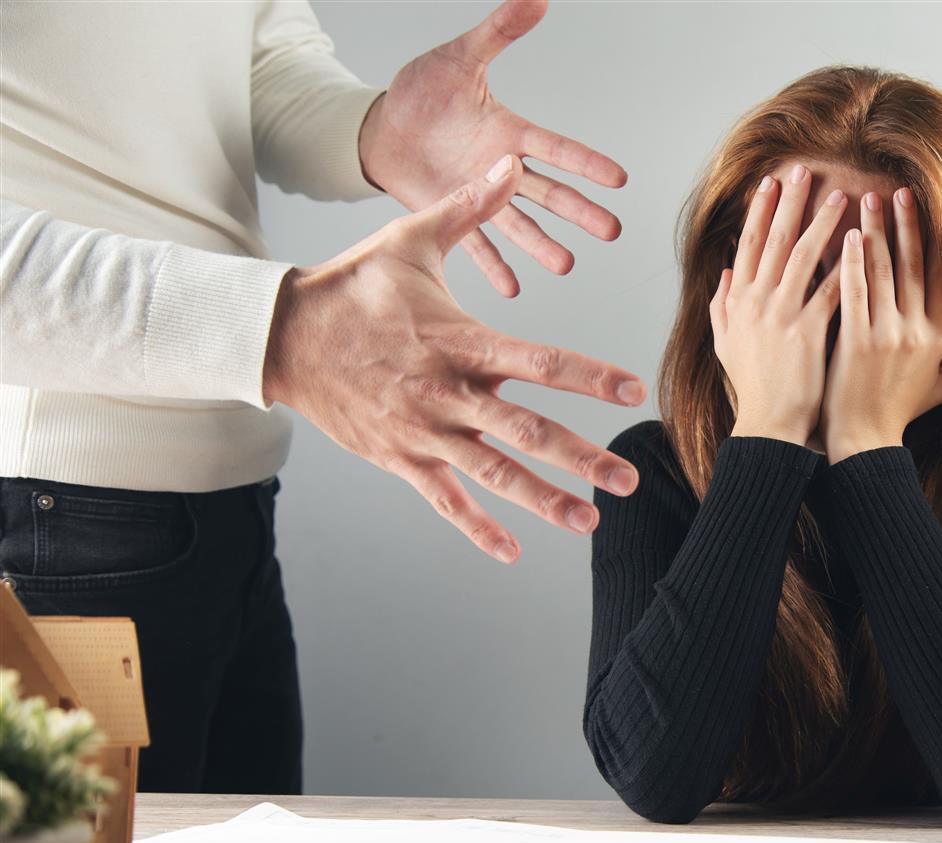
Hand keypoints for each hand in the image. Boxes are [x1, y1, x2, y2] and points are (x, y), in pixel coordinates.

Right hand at [263, 156, 644, 561]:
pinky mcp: (399, 458)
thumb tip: (509, 163)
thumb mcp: (410, 239)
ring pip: (492, 473)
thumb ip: (469, 208)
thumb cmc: (350, 287)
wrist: (280, 336)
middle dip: (581, 457)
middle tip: (627, 478)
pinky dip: (477, 527)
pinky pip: (443, 500)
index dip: (588, 376)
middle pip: (526, 430)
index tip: (632, 390)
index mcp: (460, 341)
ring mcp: (423, 431)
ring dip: (543, 500)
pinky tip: (512, 551)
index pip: (539, 360)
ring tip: (589, 520)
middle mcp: (448, 392)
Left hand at [358, 0, 626, 296]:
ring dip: (542, 245)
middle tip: (611, 231)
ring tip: (566, 264)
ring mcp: (478, 196)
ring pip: (518, 223)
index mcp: (508, 132)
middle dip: (579, 212)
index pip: (555, 148)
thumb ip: (499, 31)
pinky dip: (493, 266)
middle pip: (548, 193)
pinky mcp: (451, 215)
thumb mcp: (459, 57)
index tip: (618, 179)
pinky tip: (514, 286)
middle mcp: (500, 169)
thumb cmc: (422, 90)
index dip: (586, 162)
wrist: (382, 127)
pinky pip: (475, 245)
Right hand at [711, 166, 846, 445]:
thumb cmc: (752, 388)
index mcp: (738, 302)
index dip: (760, 210)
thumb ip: (722, 305)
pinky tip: (861, 244)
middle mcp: (757, 302)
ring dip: (823, 223)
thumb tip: (726, 272)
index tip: (771, 182)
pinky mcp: (808, 333)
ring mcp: (782, 316)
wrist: (768, 427)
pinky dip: (844, 266)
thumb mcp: (725, 344)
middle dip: (790, 202)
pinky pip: (830, 290)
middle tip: (804, 170)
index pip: (749, 245)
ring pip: (805, 257)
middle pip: (775, 241)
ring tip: (843, 197)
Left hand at [822, 189, 941, 463]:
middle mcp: (916, 331)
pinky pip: (854, 293)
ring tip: (868, 199)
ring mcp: (886, 335)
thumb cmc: (897, 413)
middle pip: (915, 266)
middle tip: (901, 190)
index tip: (930, 211)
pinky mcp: (856, 342)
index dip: (936, 241)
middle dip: (907, 224)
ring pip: (883, 272)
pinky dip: (851, 264)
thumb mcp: (938, 385)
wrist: (864, 443)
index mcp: (938, 337)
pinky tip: (846, 237)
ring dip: (876, 232)